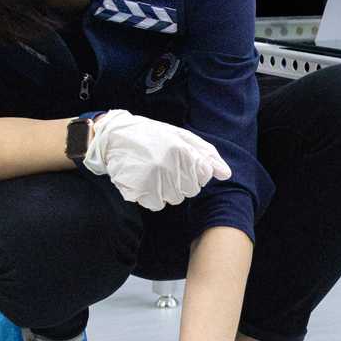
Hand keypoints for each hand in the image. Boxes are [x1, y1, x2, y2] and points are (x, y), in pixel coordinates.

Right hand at [83, 110, 230, 210]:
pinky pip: (157, 204)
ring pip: (175, 199)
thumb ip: (206, 153)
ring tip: (154, 172)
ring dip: (167, 189)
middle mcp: (169, 165)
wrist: (114, 136)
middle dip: (182, 181)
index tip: (182, 161)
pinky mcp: (138, 190)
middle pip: (191, 190)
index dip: (195, 170)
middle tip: (166, 166)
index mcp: (182, 150)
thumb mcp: (181, 136)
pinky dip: (152, 196)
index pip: (204, 175)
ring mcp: (153, 179)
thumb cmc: (151, 135)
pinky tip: (145, 180)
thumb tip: (226, 174)